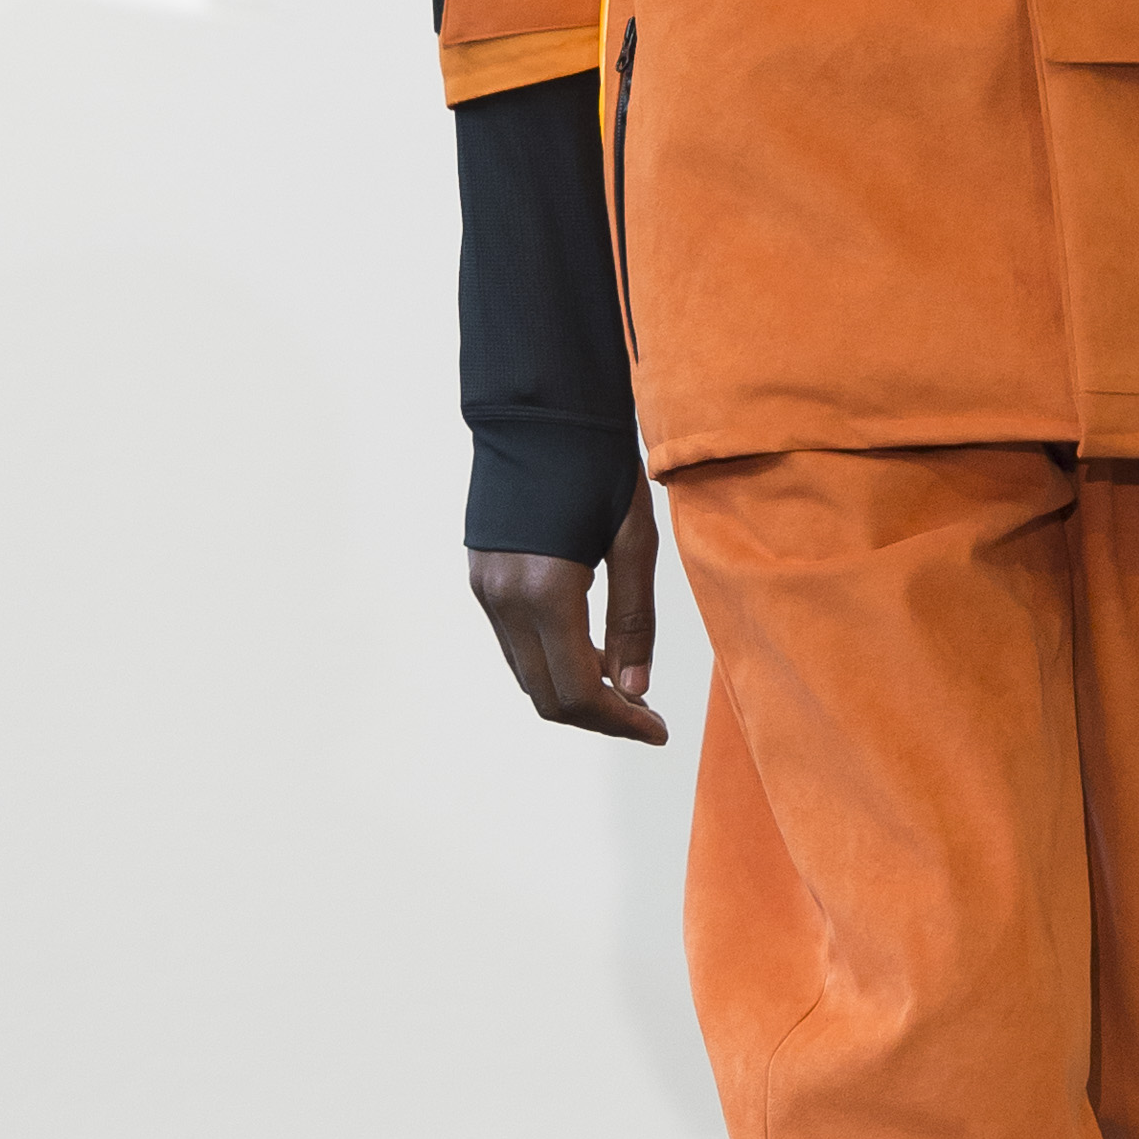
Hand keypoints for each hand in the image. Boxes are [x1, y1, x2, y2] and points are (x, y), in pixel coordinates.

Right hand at [467, 474, 667, 742]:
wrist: (542, 409)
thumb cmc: (600, 465)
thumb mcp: (634, 543)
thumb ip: (634, 622)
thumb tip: (634, 690)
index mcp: (546, 592)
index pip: (577, 692)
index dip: (619, 722)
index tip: (658, 729)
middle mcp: (504, 600)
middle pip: (546, 695)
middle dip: (598, 715)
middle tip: (645, 711)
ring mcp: (485, 590)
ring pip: (527, 673)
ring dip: (573, 689)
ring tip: (623, 681)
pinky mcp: (480, 577)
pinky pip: (515, 643)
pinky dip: (551, 660)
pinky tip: (589, 646)